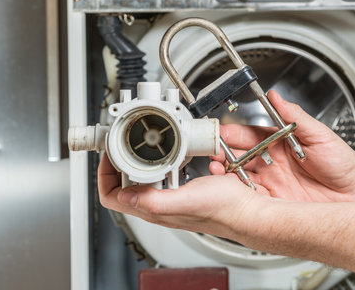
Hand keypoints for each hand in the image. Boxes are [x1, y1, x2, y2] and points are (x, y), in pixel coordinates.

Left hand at [98, 154, 260, 238]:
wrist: (248, 210)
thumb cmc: (225, 210)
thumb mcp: (187, 201)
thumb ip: (155, 201)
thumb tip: (124, 197)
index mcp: (155, 209)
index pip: (112, 196)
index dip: (105, 174)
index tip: (110, 153)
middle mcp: (159, 205)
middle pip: (124, 184)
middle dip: (118, 162)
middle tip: (120, 143)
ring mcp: (170, 197)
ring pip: (141, 177)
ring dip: (136, 160)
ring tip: (138, 144)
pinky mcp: (183, 188)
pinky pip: (162, 173)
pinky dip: (159, 160)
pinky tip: (168, 152)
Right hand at [210, 90, 354, 201]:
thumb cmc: (343, 164)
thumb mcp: (319, 135)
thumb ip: (295, 116)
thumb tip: (276, 96)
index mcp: (278, 142)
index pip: (248, 135)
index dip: (232, 134)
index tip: (220, 132)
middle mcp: (271, 162)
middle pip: (238, 156)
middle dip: (222, 153)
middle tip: (213, 152)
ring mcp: (271, 183)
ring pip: (239, 177)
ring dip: (225, 174)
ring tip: (218, 170)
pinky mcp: (273, 202)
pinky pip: (250, 198)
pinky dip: (237, 195)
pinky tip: (231, 190)